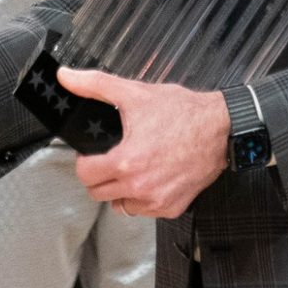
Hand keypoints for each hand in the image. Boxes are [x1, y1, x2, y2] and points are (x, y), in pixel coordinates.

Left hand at [57, 68, 229, 218]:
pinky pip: (144, 210)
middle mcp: (140, 186)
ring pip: (120, 205)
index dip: (84, 162)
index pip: (85, 175)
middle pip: (98, 193)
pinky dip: (142, 198)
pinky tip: (149, 178)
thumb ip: (95, 85)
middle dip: (99, 176)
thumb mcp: (135, 93)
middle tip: (109, 159)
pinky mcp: (172, 207)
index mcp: (126, 161)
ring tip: (130, 168)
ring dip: (119, 190)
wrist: (220, 128)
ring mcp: (157, 200)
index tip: (92, 155)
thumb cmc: (183, 113)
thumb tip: (67, 77)